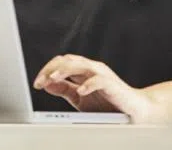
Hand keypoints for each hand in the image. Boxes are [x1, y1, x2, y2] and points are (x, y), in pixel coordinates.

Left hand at [33, 55, 158, 122]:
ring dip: (64, 70)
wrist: (133, 111)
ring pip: (80, 65)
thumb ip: (64, 90)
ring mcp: (102, 74)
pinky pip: (99, 80)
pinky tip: (80, 91)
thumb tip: (46, 84)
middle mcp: (91, 68)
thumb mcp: (79, 98)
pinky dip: (88, 84)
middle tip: (41, 81)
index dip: (47, 70)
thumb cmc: (108, 104)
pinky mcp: (112, 84)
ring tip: (52, 78)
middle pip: (68, 60)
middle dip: (51, 69)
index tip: (37, 83)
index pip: (61, 62)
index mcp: (82, 71)